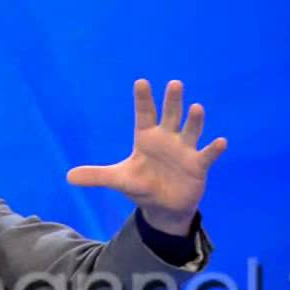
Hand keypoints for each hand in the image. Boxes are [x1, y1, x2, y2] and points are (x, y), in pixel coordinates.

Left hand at [67, 79, 226, 235]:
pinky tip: (221, 141)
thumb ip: (96, 176)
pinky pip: (207, 155)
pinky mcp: (198, 166)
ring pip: (190, 131)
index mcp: (147, 138)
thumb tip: (68, 177)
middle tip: (174, 83)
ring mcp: (184, 151)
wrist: (164, 207)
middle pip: (170, 116)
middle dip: (172, 101)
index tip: (141, 82)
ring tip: (197, 108)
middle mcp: (167, 139)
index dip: (143, 99)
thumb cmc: (142, 186)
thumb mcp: (119, 180)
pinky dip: (214, 149)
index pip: (144, 114)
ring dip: (194, 121)